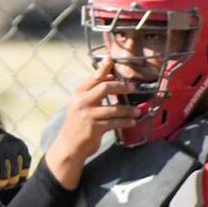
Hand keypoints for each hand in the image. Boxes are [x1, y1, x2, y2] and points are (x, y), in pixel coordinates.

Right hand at [45, 59, 139, 187]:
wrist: (69, 146)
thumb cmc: (78, 123)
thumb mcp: (80, 104)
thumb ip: (93, 91)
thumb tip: (110, 76)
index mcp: (78, 93)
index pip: (95, 77)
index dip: (105, 68)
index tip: (112, 60)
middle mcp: (82, 102)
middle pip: (105, 87)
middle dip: (121, 86)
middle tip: (132, 88)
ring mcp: (88, 115)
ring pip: (114, 108)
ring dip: (128, 109)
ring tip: (138, 111)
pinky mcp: (94, 128)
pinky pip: (115, 122)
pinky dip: (126, 122)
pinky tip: (132, 121)